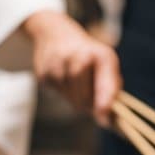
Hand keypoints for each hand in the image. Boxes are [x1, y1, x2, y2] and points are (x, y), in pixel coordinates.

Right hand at [23, 10, 121, 124]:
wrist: (56, 34)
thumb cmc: (89, 56)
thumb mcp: (106, 64)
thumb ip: (111, 89)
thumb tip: (111, 120)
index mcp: (102, 55)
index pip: (104, 82)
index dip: (104, 102)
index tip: (104, 117)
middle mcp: (79, 55)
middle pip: (84, 95)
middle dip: (88, 106)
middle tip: (93, 109)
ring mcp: (58, 62)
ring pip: (69, 97)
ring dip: (75, 99)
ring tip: (77, 88)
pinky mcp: (42, 71)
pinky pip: (55, 92)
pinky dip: (61, 92)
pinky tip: (63, 79)